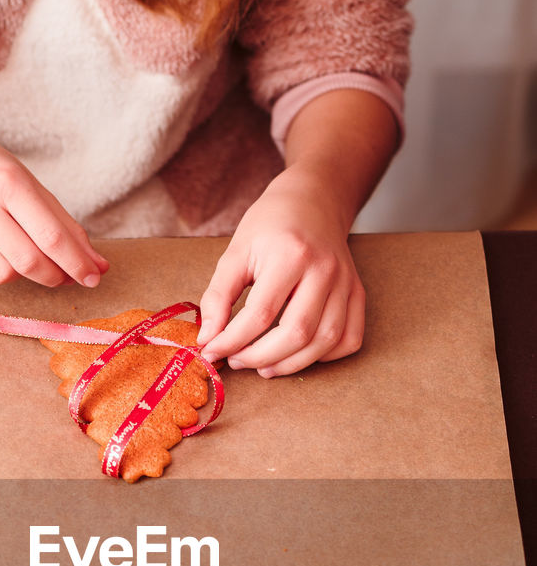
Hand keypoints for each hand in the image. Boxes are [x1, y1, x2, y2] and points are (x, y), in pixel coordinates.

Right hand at [0, 128, 108, 287]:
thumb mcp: (30, 185)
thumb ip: (64, 225)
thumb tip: (97, 266)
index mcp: (9, 182)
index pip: (51, 235)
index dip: (77, 263)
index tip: (94, 278)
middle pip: (29, 261)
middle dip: (56, 276)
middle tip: (66, 276)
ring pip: (5, 275)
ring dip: (27, 277)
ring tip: (29, 259)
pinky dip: (2, 273)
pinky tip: (1, 254)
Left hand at [197, 166, 364, 375]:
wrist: (313, 199)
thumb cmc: (271, 225)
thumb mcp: (236, 252)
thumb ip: (218, 296)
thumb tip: (208, 339)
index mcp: (290, 255)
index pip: (259, 315)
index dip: (232, 341)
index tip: (212, 351)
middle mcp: (324, 270)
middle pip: (297, 333)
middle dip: (260, 357)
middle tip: (237, 361)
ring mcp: (346, 283)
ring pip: (325, 340)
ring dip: (291, 364)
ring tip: (263, 366)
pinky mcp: (357, 292)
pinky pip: (350, 338)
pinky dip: (326, 357)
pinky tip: (300, 354)